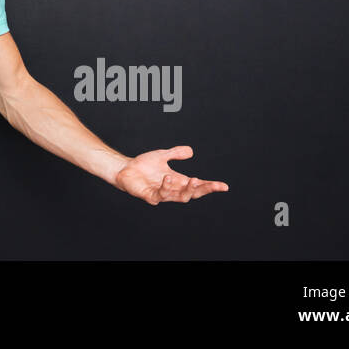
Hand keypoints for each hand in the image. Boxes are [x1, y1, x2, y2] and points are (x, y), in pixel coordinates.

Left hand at [112, 145, 227, 204]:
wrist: (125, 169)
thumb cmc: (144, 165)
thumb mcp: (162, 156)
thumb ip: (175, 153)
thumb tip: (191, 151)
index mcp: (178, 182)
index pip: (197, 186)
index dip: (210, 186)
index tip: (224, 186)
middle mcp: (172, 190)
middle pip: (192, 194)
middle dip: (203, 190)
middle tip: (211, 184)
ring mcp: (161, 195)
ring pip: (179, 197)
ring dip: (187, 190)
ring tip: (193, 180)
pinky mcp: (150, 196)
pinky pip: (160, 195)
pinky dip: (166, 187)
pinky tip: (168, 178)